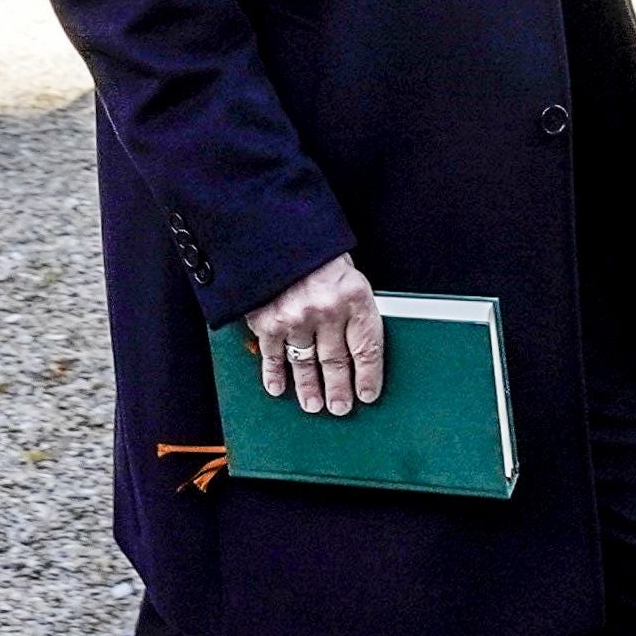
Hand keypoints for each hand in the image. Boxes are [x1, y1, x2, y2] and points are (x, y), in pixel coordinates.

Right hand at [245, 253, 382, 416]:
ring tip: (313, 404)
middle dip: (339, 388)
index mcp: (354, 297)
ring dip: (309, 388)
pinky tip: (279, 388)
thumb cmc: (315, 252)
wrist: (273, 228)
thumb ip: (352, 308)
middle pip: (336, 362)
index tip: (367, 394)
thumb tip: (357, 348)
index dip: (368, 375)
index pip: (367, 348)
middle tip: (340, 407)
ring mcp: (295, 318)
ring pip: (306, 364)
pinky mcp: (268, 322)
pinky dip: (275, 375)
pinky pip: (273, 357)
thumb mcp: (347, 274)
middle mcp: (326, 311)